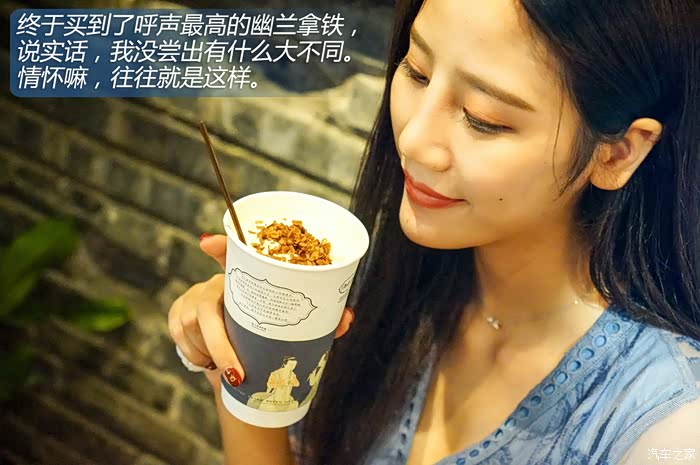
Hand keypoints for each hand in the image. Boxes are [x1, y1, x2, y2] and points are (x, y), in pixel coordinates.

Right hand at [167, 234, 355, 388]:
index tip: (208, 243)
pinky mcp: (175, 315)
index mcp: (244, 280)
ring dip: (212, 355)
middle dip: (220, 346)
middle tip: (237, 375)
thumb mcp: (293, 332)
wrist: (237, 367)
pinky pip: (181, 339)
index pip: (231, 254)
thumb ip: (321, 324)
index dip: (222, 246)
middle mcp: (215, 283)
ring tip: (231, 368)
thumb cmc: (270, 341)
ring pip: (194, 329)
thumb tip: (348, 318)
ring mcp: (191, 298)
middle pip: (207, 308)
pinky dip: (197, 357)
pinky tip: (209, 362)